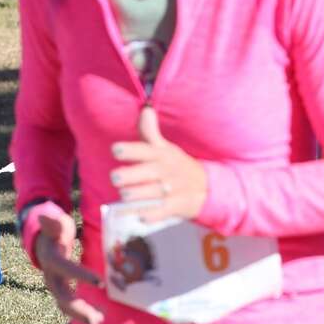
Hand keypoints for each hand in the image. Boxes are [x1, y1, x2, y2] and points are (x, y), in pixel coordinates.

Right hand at [32, 211, 103, 323]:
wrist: (42, 243)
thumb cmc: (55, 232)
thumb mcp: (56, 225)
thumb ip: (53, 223)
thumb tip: (44, 216)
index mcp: (53, 260)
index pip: (67, 269)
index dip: (82, 276)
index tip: (100, 282)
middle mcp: (51, 277)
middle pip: (63, 296)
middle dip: (79, 308)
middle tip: (98, 318)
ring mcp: (55, 286)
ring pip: (65, 305)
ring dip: (80, 315)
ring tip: (99, 322)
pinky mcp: (61, 291)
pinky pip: (69, 305)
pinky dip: (81, 313)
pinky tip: (99, 318)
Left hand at [110, 107, 207, 222]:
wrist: (207, 189)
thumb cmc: (176, 166)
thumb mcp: (166, 148)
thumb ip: (150, 131)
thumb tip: (145, 110)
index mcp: (160, 155)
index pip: (144, 150)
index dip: (129, 150)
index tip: (116, 150)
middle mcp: (165, 171)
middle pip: (142, 173)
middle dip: (126, 176)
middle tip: (117, 177)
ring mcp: (170, 190)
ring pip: (146, 194)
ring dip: (133, 196)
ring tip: (126, 195)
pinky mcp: (174, 207)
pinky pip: (157, 213)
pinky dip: (147, 214)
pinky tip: (140, 213)